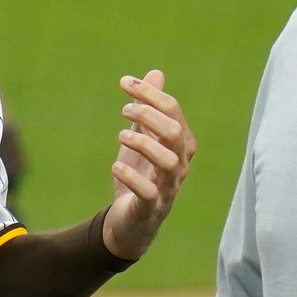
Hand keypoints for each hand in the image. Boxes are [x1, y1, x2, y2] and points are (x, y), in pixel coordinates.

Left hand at [101, 70, 195, 262]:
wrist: (130, 223)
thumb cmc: (140, 177)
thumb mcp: (142, 139)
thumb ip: (150, 109)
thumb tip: (156, 73)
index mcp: (180, 145)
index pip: (173, 112)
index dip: (150, 94)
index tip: (124, 83)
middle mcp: (179, 165)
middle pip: (174, 132)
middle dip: (148, 115)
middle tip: (123, 110)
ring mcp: (168, 188)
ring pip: (167, 160)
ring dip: (142, 143)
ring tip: (120, 135)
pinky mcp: (151, 208)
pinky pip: (149, 192)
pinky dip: (131, 176)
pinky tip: (116, 166)